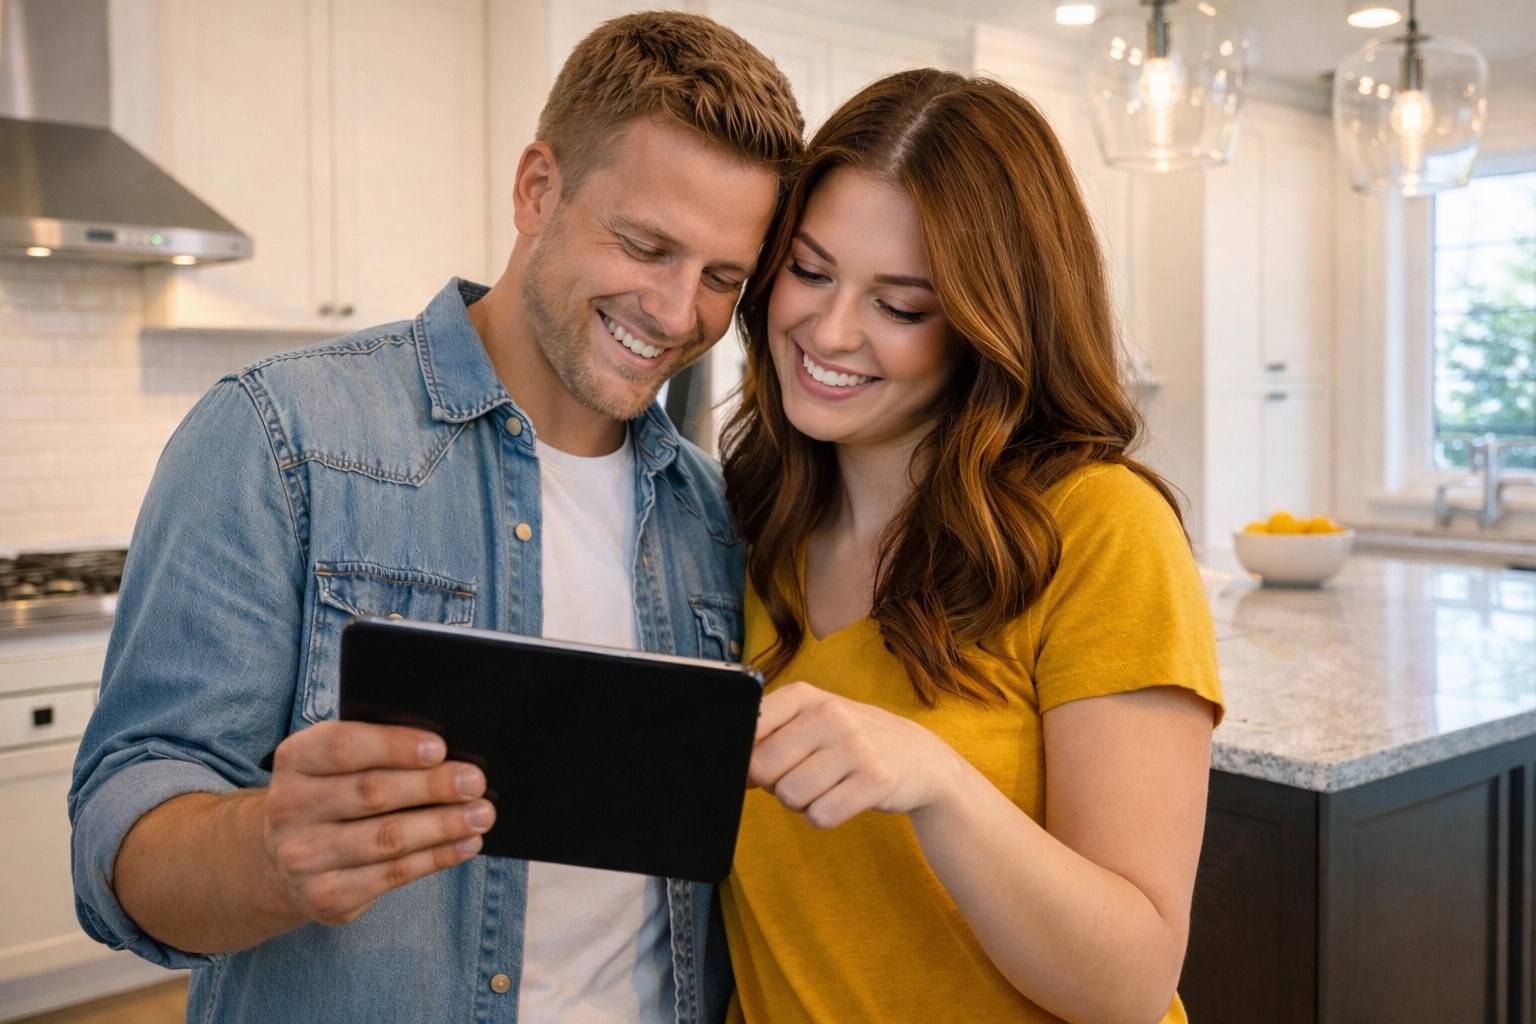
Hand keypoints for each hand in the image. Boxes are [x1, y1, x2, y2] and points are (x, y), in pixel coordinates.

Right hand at [261, 721, 494, 925]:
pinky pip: (393, 875)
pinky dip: (436, 857)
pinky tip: (466, 844)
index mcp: (295, 760)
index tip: (440, 748)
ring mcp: (304, 857)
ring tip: (481, 814)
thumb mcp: (337, 764)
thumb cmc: (333, 795)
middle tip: (475, 782)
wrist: (286, 860)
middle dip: (432, 786)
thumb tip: (446, 753)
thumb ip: (378, 750)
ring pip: (387, 838)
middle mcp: (289, 808)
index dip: (395, 746)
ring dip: (443, 825)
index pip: (343, 746)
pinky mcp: (326, 896)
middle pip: (372, 792)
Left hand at [749, 681, 965, 828]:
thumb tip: (731, 771)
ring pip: (790, 796)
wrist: (919, 758)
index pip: (748, 729)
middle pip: (763, 769)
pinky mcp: (876, 780)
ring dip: (800, 803)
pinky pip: (821, 816)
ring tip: (825, 786)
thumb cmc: (849, 740)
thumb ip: (767, 736)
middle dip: (775, 784)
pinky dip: (824, 816)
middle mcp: (830, 714)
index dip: (747, 757)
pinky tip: (842, 798)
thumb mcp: (810, 721)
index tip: (765, 763)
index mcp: (804, 696)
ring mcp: (856, 746)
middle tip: (802, 776)